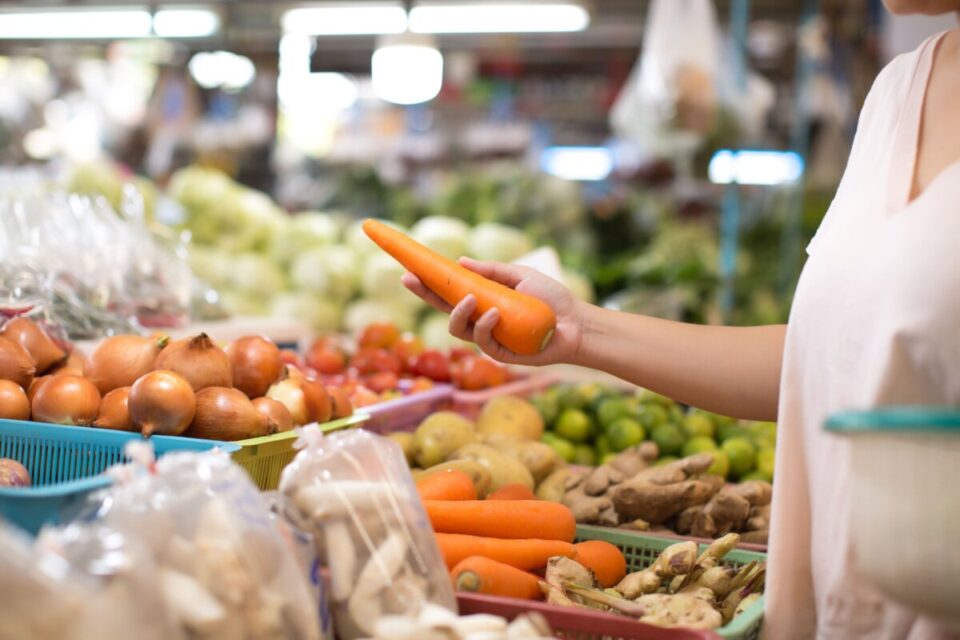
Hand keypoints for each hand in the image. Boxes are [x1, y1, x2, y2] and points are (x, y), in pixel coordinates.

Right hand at [401, 257, 586, 365]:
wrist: (577, 323)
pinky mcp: (501, 354)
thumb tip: (460, 261)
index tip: (410, 270)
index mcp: (483, 300)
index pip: (448, 292)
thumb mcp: (520, 276)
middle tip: (410, 279)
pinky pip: (483, 341)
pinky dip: (486, 325)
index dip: (428, 283)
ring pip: (458, 329)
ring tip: (471, 298)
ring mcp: (489, 338)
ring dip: (458, 312)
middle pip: (443, 310)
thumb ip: (492, 271)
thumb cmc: (552, 299)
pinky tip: (495, 313)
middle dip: (425, 295)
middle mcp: (481, 320)